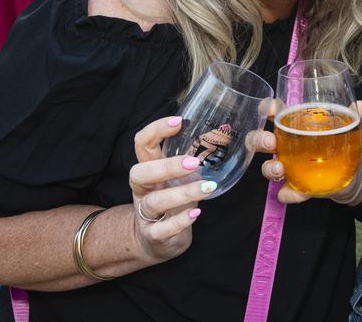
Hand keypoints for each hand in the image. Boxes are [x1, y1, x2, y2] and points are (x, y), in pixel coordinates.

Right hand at [128, 117, 216, 265]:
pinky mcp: (153, 236)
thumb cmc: (171, 199)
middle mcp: (143, 190)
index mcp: (149, 169)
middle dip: (166, 166)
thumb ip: (191, 157)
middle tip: (194, 162)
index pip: (142, 143)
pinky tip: (196, 213)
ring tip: (207, 188)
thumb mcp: (177, 177)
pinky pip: (161, 230)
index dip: (156, 130)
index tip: (179, 121)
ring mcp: (145, 214)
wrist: (154, 240)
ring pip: (154, 202)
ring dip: (181, 193)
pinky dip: (179, 221)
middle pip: (140, 173)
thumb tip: (222, 132)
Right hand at [257, 100, 361, 205]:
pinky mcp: (295, 187)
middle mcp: (285, 145)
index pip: (275, 112)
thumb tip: (359, 107)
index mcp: (295, 124)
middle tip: (271, 143)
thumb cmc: (345, 143)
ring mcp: (288, 167)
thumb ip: (356, 117)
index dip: (267, 109)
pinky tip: (300, 193)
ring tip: (281, 169)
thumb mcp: (353, 128)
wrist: (353, 175)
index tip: (271, 110)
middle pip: (259, 140)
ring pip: (266, 167)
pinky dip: (289, 193)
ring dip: (269, 167)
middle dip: (259, 139)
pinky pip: (284, 192)